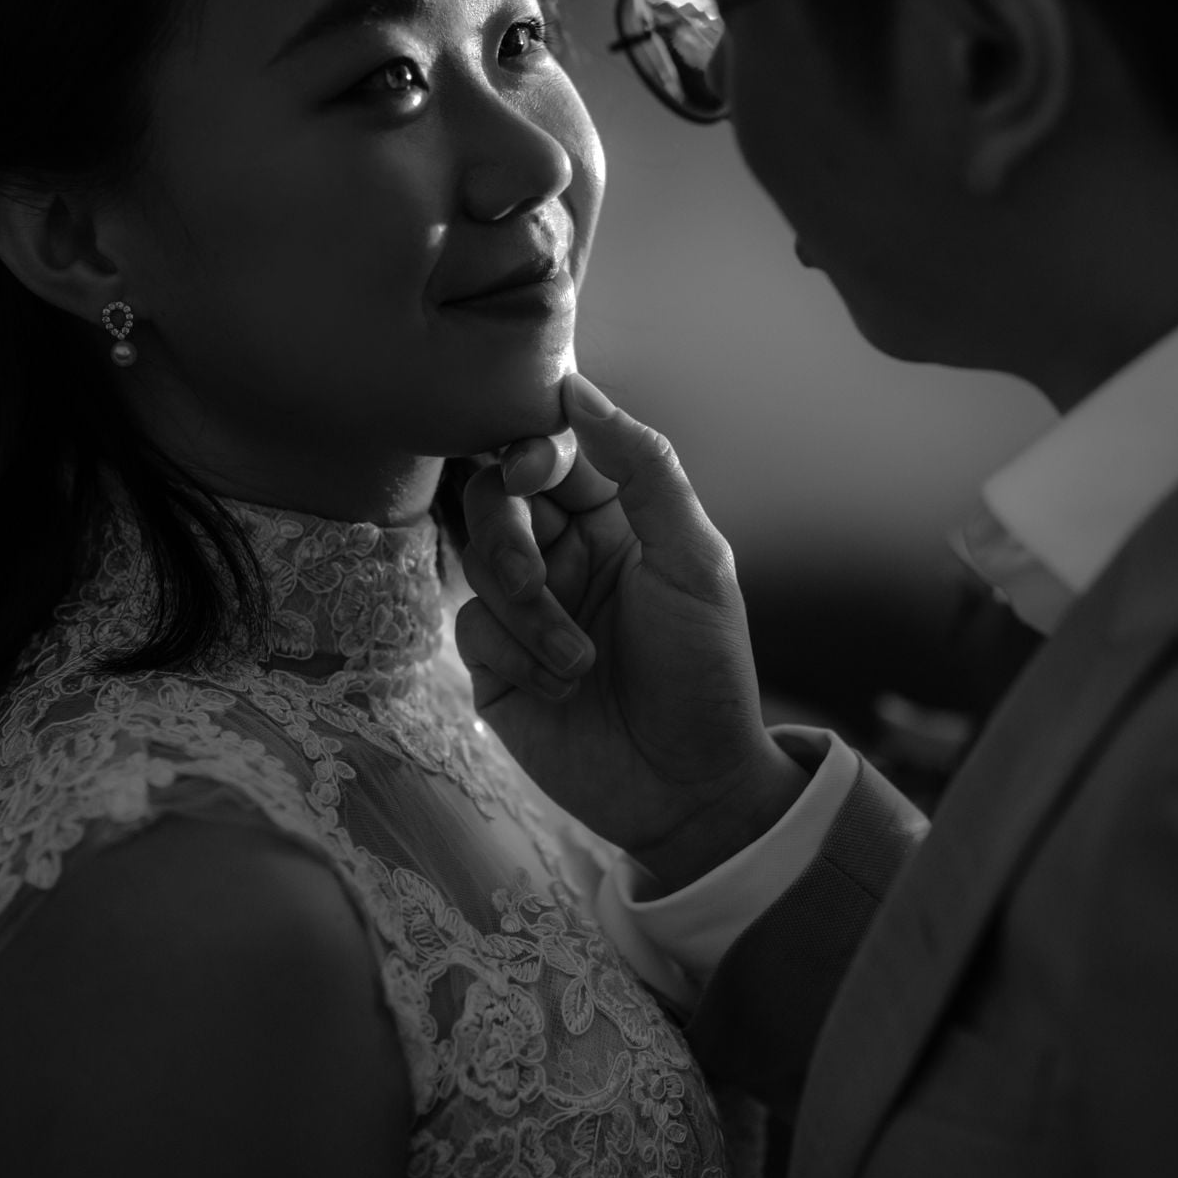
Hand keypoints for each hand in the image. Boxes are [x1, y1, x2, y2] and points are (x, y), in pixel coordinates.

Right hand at [456, 373, 807, 891]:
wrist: (689, 788)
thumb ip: (644, 467)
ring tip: (582, 662)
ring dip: (529, 614)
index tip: (538, 469)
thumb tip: (576, 389)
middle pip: (494, 499)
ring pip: (478, 565)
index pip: (552, 452)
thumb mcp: (695, 559)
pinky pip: (471, 628)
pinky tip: (564, 690)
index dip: (532, 452)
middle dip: (512, 537)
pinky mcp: (495, 665)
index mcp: (615, 519)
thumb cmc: (707, 671)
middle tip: (545, 579)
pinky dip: (518, 657)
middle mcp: (564, 554)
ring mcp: (525, 610)